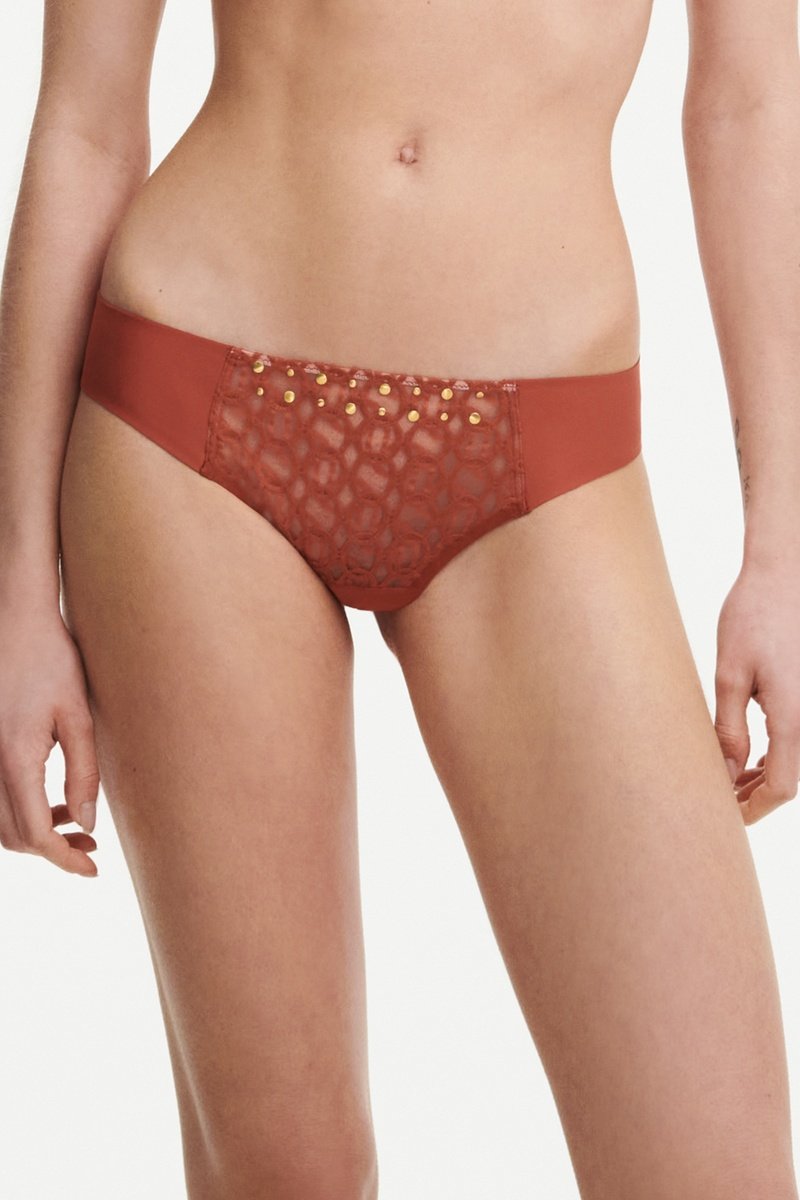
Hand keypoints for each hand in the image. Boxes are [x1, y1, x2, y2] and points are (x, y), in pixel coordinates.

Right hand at [0, 600, 99, 874]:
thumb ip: (84, 774)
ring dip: (35, 834)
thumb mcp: (78, 715)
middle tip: (91, 849)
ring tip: (77, 827)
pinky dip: (22, 811)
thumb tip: (86, 825)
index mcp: (14, 759)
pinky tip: (56, 803)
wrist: (15, 620)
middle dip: (51, 851)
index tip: (92, 869)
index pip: (34, 834)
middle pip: (12, 837)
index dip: (63, 859)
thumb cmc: (52, 659)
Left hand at [714, 560, 799, 823]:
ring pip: (794, 761)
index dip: (751, 810)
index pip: (780, 788)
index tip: (721, 817)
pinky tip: (745, 758)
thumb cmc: (754, 616)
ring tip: (725, 782)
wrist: (786, 574)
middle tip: (715, 802)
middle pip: (789, 780)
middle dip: (754, 798)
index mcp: (794, 718)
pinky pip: (795, 739)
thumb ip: (727, 727)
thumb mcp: (729, 674)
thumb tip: (723, 773)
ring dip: (763, 778)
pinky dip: (773, 756)